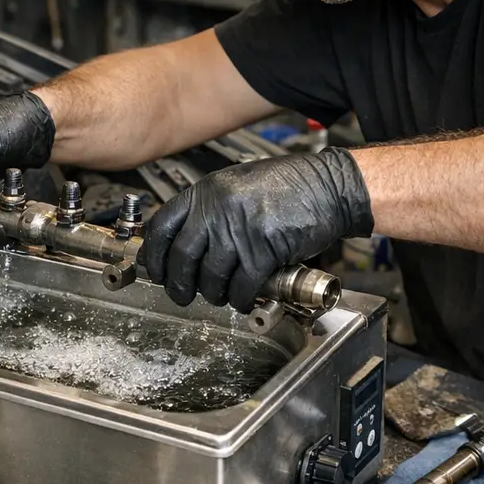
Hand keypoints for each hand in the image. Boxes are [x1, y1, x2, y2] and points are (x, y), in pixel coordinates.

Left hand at [140, 148, 373, 312]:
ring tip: (217, 296)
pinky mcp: (265, 249)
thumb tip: (186, 242)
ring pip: (210, 275)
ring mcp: (240, 228)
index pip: (162, 226)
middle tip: (180, 294)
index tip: (155, 271)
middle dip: (177, 283)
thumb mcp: (236, 185)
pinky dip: (239, 298)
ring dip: (211, 294)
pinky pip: (242, 284)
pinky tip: (242, 298)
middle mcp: (218, 208)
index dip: (154, 254)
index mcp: (207, 191)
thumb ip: (210, 210)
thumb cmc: (287, 186)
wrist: (328, 186)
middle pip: (182, 256)